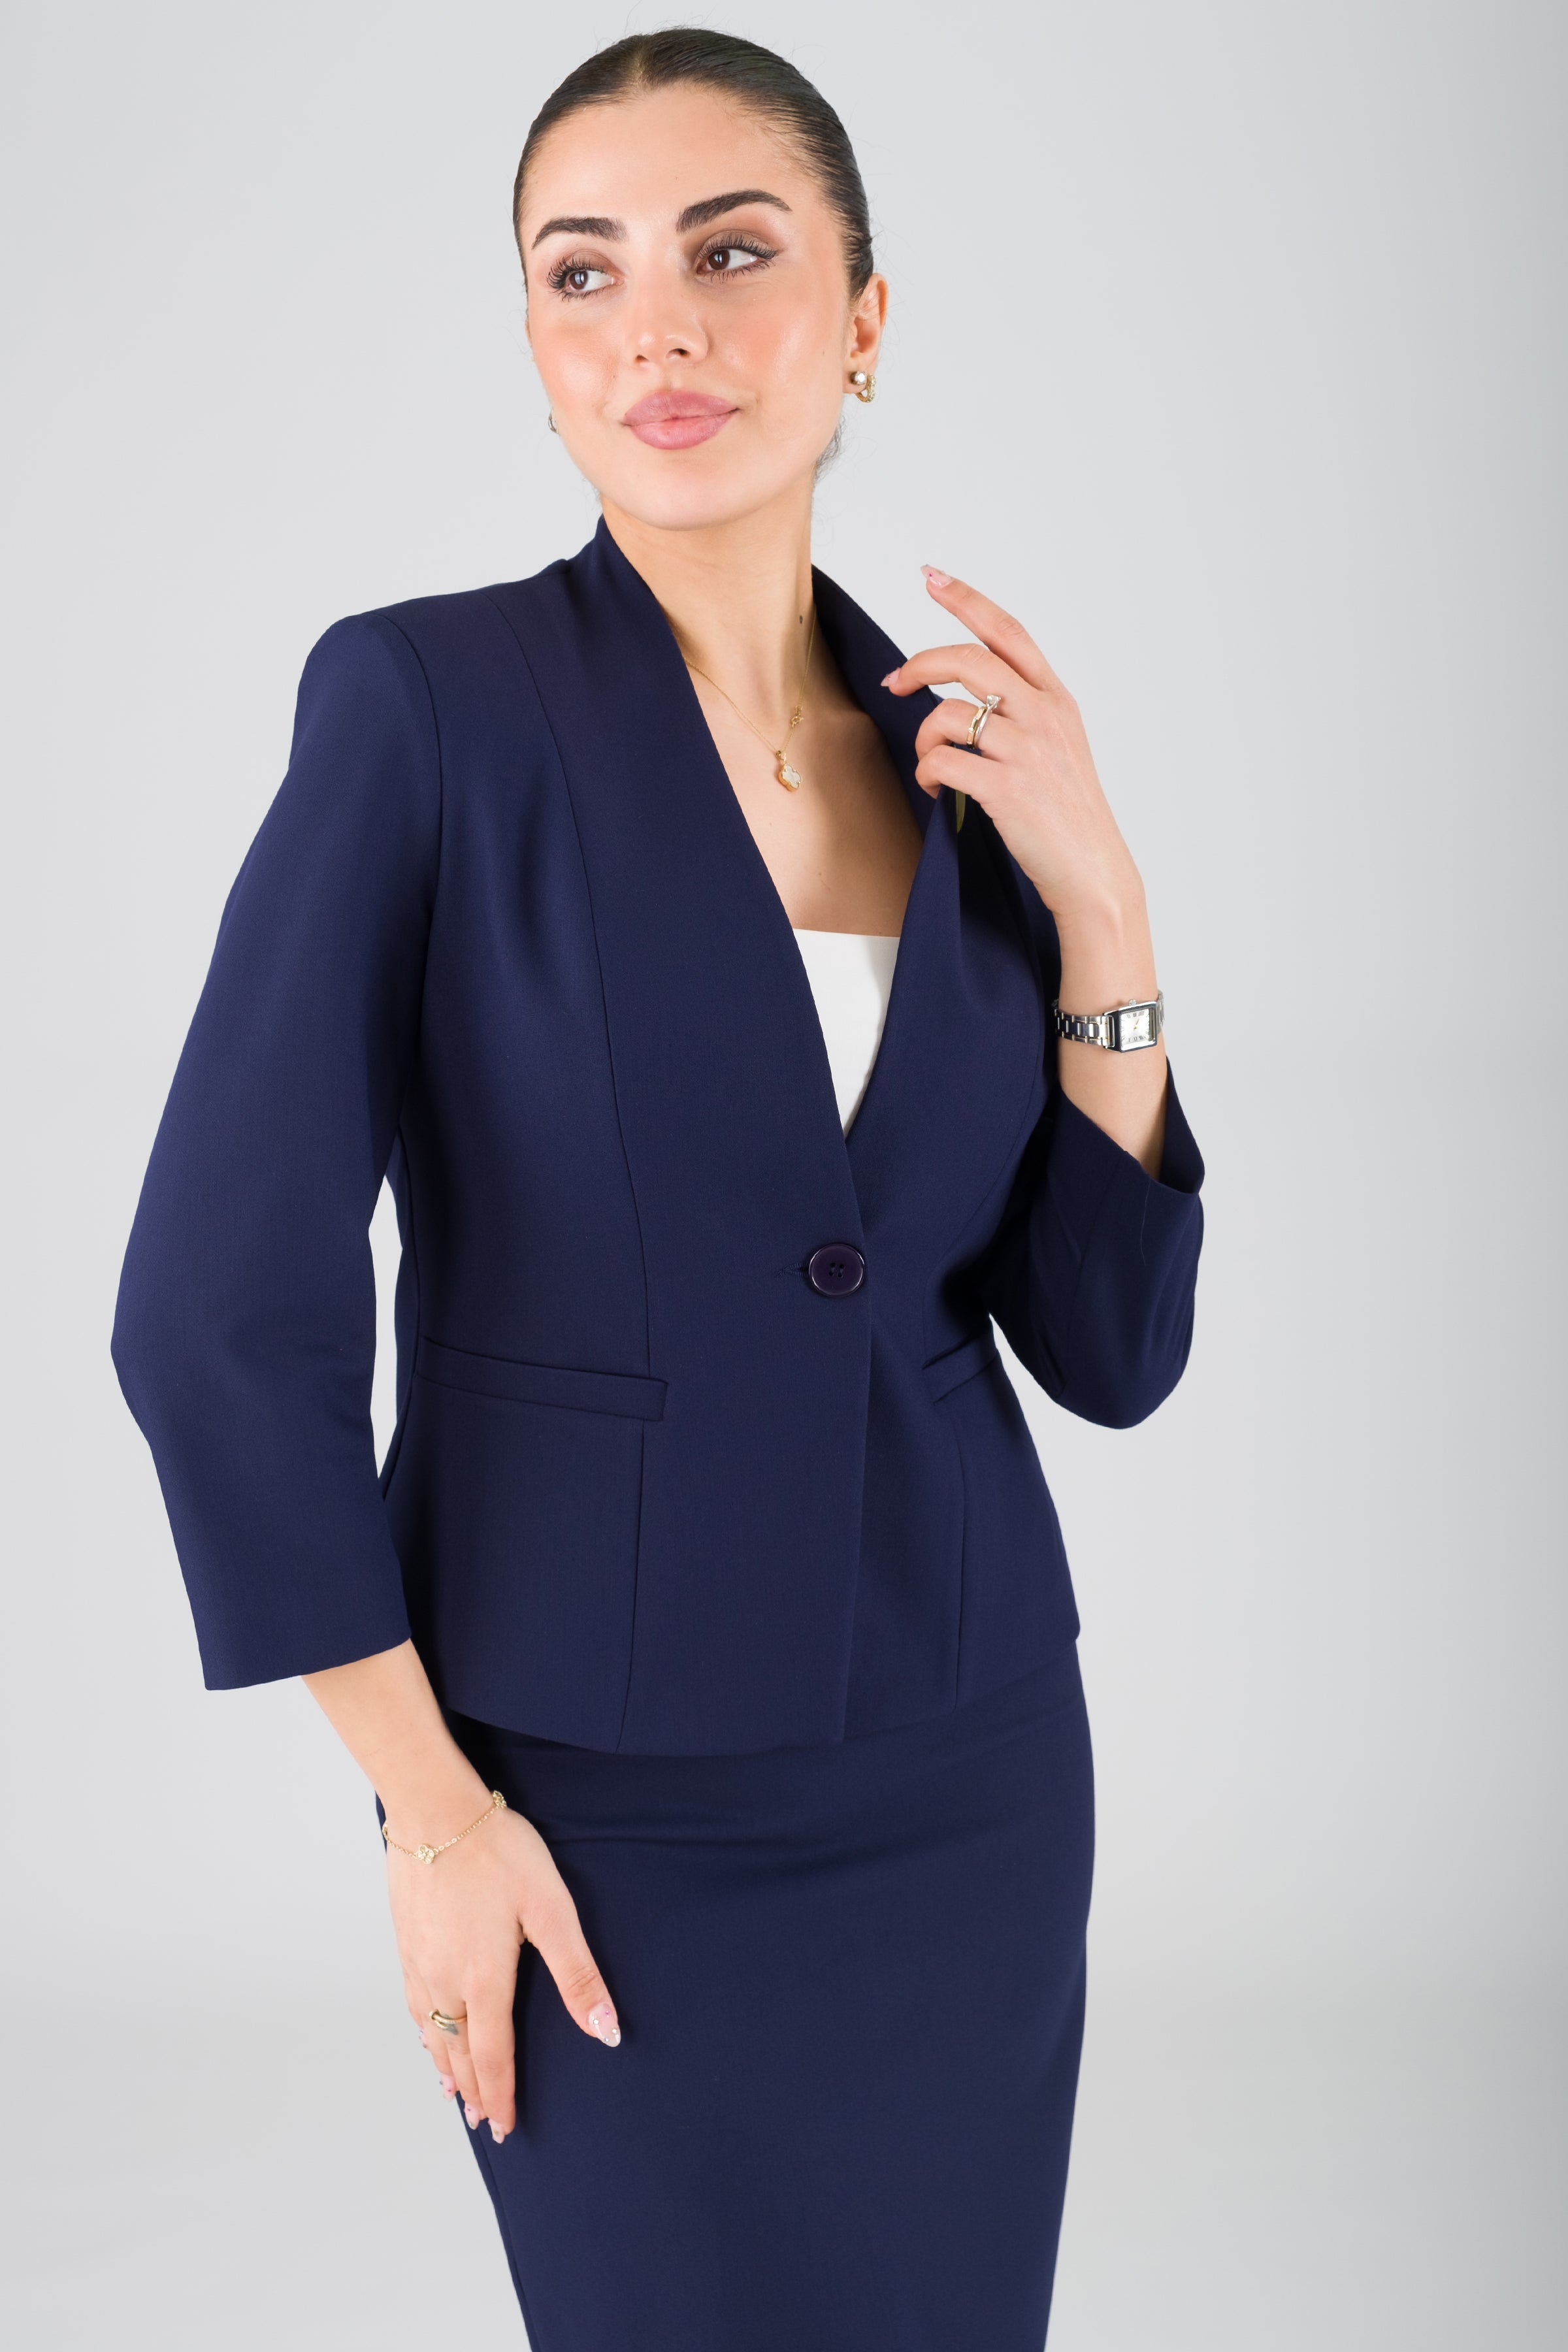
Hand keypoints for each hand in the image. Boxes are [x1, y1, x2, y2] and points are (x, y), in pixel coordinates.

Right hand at [393, 1794, 619, 2143]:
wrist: (435, 1812)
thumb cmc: (498, 1854)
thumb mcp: (551, 1910)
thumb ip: (577, 1974)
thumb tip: (606, 2031)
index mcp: (485, 1981)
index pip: (494, 2058)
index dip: (502, 2096)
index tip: (506, 2128)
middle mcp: (445, 1982)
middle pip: (458, 2055)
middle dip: (474, 2092)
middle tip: (483, 2124)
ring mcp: (419, 1964)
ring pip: (432, 2034)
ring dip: (446, 2067)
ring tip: (455, 2093)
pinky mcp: (405, 1942)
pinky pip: (414, 2005)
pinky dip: (424, 2034)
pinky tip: (426, 2033)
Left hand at [881, 568, 1139, 925]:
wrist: (1091, 870)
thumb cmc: (1066, 813)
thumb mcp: (1058, 746)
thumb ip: (1023, 712)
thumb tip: (966, 695)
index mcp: (1056, 699)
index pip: (1008, 632)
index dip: (966, 599)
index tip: (930, 577)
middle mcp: (1043, 716)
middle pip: (968, 661)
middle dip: (920, 664)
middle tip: (896, 681)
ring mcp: (1026, 752)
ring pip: (947, 716)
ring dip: (923, 739)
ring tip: (931, 762)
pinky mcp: (1007, 790)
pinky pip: (943, 763)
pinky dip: (928, 774)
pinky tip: (936, 790)